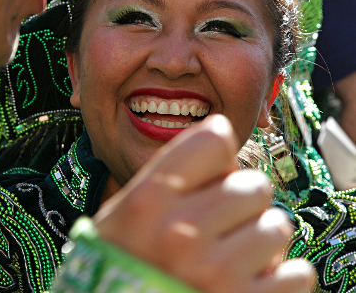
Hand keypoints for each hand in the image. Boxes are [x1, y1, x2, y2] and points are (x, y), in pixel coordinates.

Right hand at [93, 114, 314, 292]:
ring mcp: (216, 273)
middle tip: (222, 219)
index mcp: (149, 199)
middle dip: (243, 199)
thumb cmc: (121, 259)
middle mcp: (182, 232)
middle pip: (254, 184)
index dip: (216, 152)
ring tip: (234, 252)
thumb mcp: (124, 210)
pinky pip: (298, 275)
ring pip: (277, 226)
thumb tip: (228, 154)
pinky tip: (251, 278)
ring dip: (260, 239)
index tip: (211, 167)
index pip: (216, 139)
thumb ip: (169, 176)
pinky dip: (282, 277)